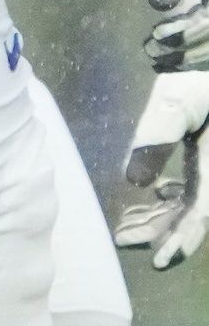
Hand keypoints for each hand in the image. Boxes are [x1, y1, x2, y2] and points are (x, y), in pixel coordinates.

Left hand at [118, 70, 208, 269]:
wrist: (208, 67)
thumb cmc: (198, 83)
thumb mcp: (174, 103)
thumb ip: (156, 138)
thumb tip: (135, 182)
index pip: (200, 213)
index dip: (181, 238)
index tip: (159, 259)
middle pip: (191, 215)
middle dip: (161, 232)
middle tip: (123, 240)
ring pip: (188, 205)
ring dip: (160, 218)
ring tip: (127, 228)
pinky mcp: (204, 163)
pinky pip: (188, 191)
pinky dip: (167, 201)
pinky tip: (150, 200)